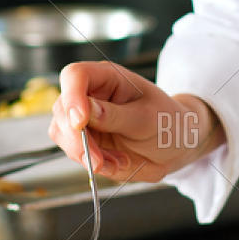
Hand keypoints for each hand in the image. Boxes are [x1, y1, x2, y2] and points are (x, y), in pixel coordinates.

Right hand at [49, 61, 223, 181]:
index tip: (80, 122)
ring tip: (120, 161)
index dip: (72, 97)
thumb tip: (85, 111)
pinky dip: (94, 164)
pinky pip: (75, 153)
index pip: (75, 76)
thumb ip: (116, 116)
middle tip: (100, 160)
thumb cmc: (167, 122)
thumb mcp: (149, 119)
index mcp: (108, 77)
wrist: (176, 144)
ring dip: (87, 154)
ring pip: (62, 134)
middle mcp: (91, 94)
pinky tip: (117, 162)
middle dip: (78, 139)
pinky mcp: (84, 140)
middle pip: (62, 109)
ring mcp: (84, 118)